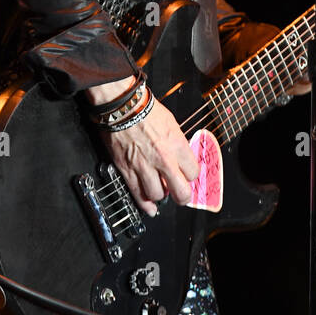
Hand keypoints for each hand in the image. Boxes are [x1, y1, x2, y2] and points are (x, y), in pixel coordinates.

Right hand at [99, 95, 199, 217]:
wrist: (122, 106)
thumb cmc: (145, 109)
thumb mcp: (171, 123)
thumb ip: (177, 143)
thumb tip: (180, 159)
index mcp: (177, 144)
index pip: (193, 172)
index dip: (190, 175)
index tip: (187, 175)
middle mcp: (163, 158)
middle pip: (181, 192)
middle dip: (182, 195)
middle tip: (180, 193)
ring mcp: (145, 166)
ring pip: (158, 195)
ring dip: (160, 195)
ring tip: (160, 190)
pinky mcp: (128, 170)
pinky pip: (138, 194)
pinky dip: (145, 205)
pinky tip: (150, 208)